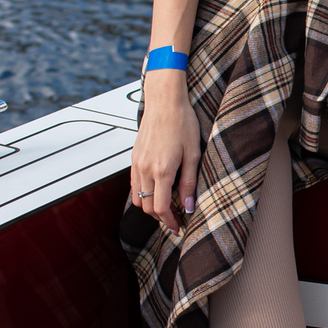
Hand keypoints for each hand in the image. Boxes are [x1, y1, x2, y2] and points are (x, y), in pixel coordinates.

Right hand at [128, 70, 200, 236]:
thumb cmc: (181, 122)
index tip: (178, 227)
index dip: (169, 222)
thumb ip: (189, 182)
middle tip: (175, 219)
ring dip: (150, 206)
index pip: (160, 208)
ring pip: (137, 197)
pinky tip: (156, 190)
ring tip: (166, 206)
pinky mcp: (134, 157)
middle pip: (146, 207)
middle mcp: (145, 168)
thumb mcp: (193, 154)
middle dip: (160, 217)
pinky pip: (133, 184)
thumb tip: (188, 206)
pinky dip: (142, 193)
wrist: (165, 101)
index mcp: (162, 170)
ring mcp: (137, 163)